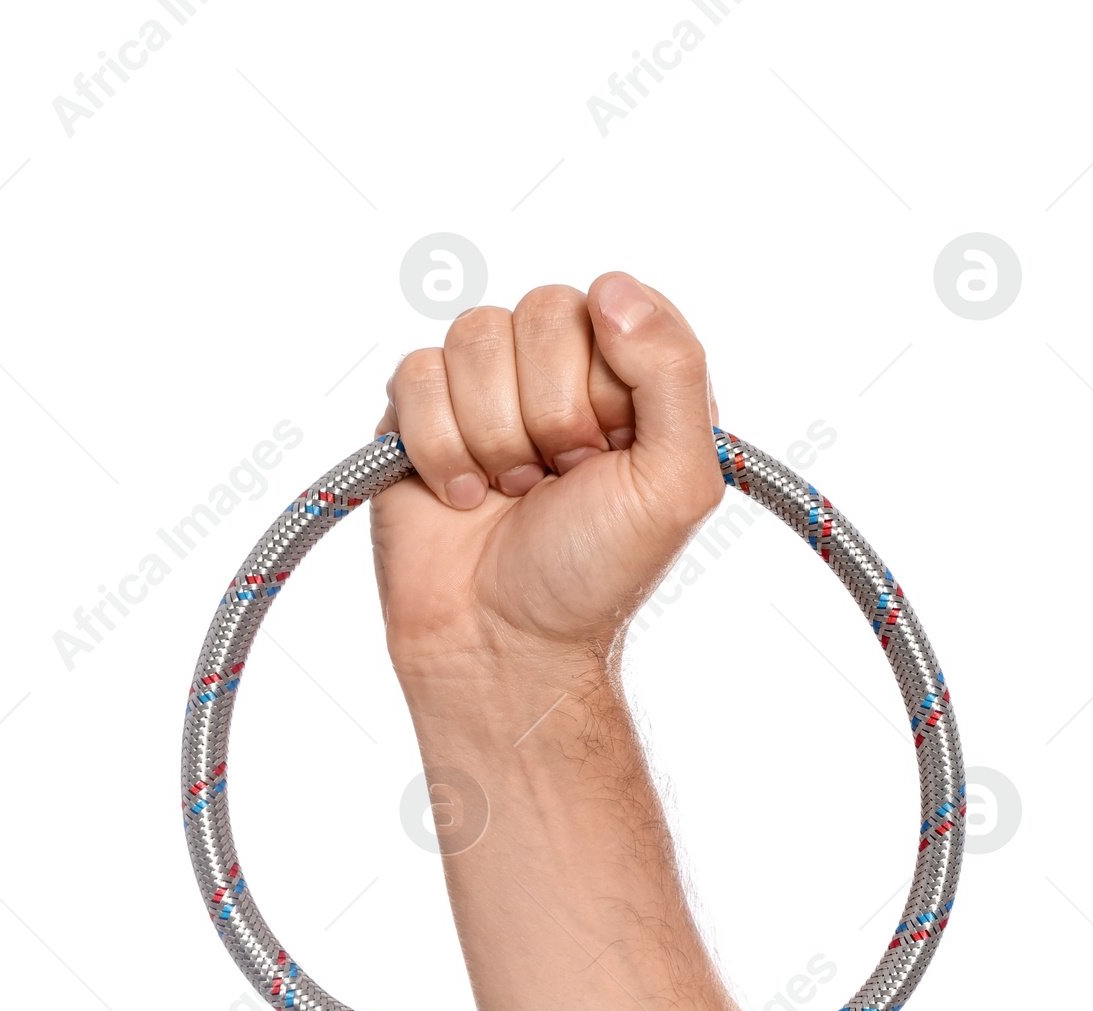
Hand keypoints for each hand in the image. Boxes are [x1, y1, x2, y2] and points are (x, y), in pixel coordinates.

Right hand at [370, 272, 723, 681]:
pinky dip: (441, 450)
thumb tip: (613, 289)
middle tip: (559, 480)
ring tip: (512, 492)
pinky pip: (417, 374)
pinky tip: (463, 497)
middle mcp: (560, 370)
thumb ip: (675, 372)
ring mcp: (486, 387)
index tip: (612, 451)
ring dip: (496, 437)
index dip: (609, 381)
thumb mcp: (676, 482)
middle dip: (552, 415)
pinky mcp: (419, 412)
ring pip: (476, 336)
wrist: (504, 641)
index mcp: (632, 377)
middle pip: (543, 310)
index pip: (617, 304)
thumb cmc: (594, 573)